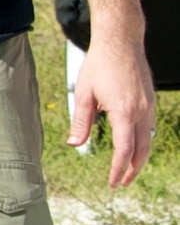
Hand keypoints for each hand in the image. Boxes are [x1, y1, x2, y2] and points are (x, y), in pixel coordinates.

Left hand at [68, 25, 154, 185]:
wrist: (121, 42)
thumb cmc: (100, 64)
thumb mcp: (84, 93)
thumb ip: (80, 121)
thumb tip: (74, 144)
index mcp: (124, 111)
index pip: (125, 150)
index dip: (119, 169)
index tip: (113, 182)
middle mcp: (141, 111)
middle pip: (142, 150)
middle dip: (133, 170)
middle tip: (122, 183)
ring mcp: (149, 106)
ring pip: (149, 140)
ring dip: (139, 158)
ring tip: (128, 169)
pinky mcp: (150, 100)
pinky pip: (149, 127)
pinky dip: (143, 142)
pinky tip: (133, 145)